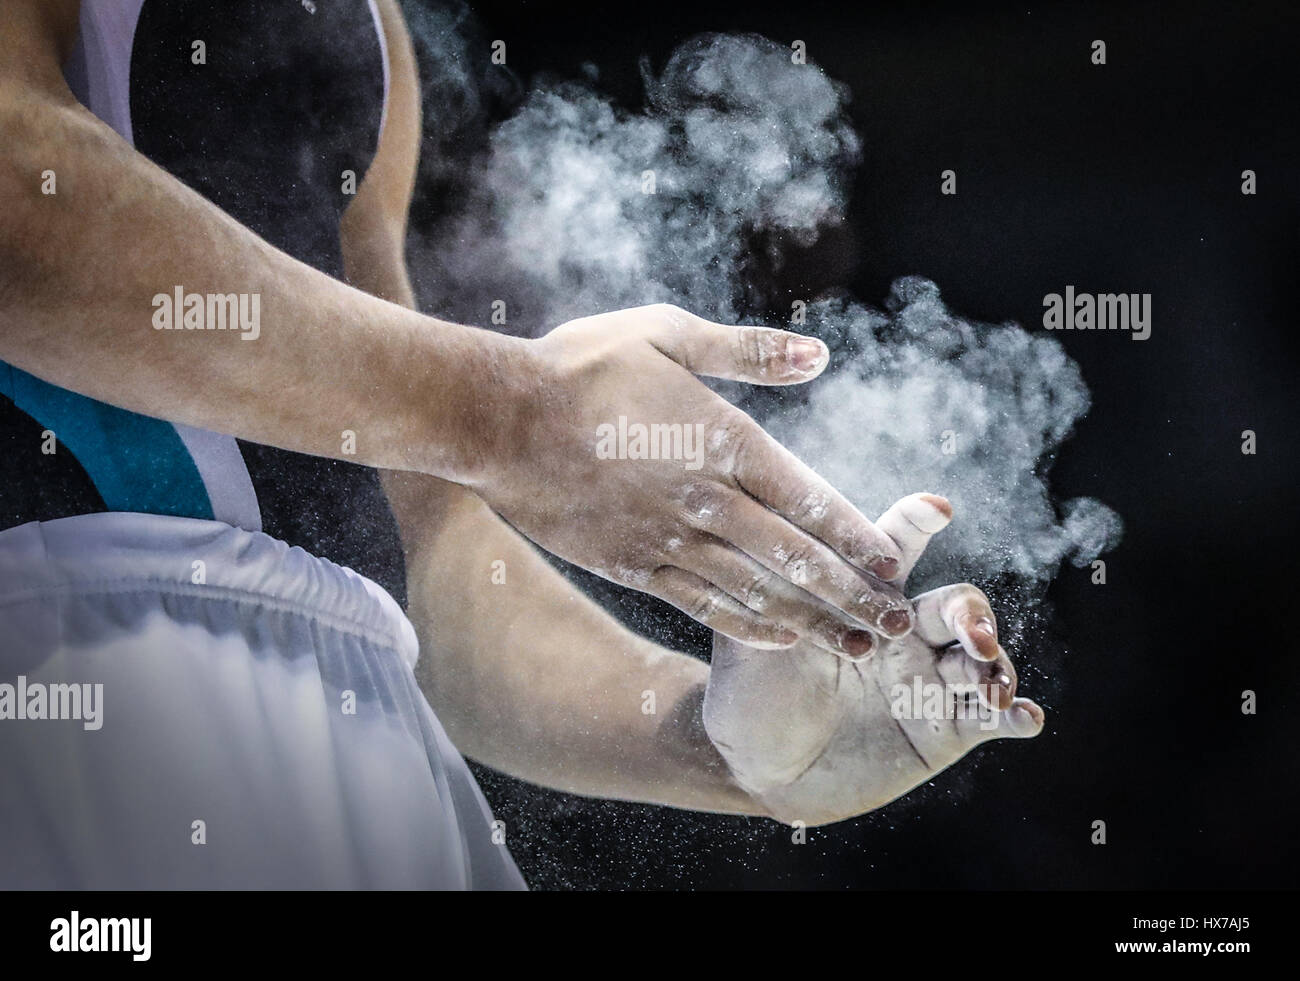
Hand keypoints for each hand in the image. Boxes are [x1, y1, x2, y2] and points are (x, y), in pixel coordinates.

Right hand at [471, 304, 914, 654]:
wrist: (497, 419)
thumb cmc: (582, 366)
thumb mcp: (666, 335)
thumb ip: (747, 351)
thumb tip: (821, 354)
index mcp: (723, 439)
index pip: (808, 498)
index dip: (856, 536)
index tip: (893, 567)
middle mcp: (705, 499)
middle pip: (794, 558)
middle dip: (851, 595)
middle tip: (898, 628)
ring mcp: (667, 539)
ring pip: (755, 591)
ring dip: (811, 621)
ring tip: (856, 648)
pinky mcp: (632, 564)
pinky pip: (702, 604)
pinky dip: (746, 623)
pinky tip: (780, 638)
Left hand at [702, 492, 1044, 825]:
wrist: (755, 767)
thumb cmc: (747, 693)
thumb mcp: (751, 638)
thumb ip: (773, 598)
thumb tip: (780, 548)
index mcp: (862, 596)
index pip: (895, 548)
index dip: (917, 522)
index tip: (936, 509)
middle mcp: (905, 630)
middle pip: (957, 604)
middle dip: (971, 614)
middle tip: (968, 635)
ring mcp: (930, 678)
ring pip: (985, 657)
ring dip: (997, 664)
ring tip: (991, 687)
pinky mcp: (945, 729)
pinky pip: (992, 717)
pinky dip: (1018, 713)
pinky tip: (1024, 716)